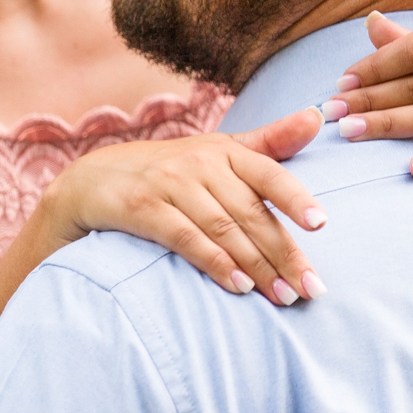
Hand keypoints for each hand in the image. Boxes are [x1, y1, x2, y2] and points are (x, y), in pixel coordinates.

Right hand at [43, 108, 328, 305]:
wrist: (92, 181)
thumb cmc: (169, 170)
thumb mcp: (218, 150)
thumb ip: (269, 142)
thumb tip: (316, 116)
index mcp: (224, 150)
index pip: (268, 173)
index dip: (294, 197)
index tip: (321, 224)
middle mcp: (199, 162)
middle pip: (250, 212)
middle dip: (284, 253)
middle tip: (311, 288)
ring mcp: (169, 184)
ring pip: (224, 229)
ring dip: (257, 266)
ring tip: (283, 296)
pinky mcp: (143, 208)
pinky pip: (186, 239)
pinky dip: (215, 263)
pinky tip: (239, 286)